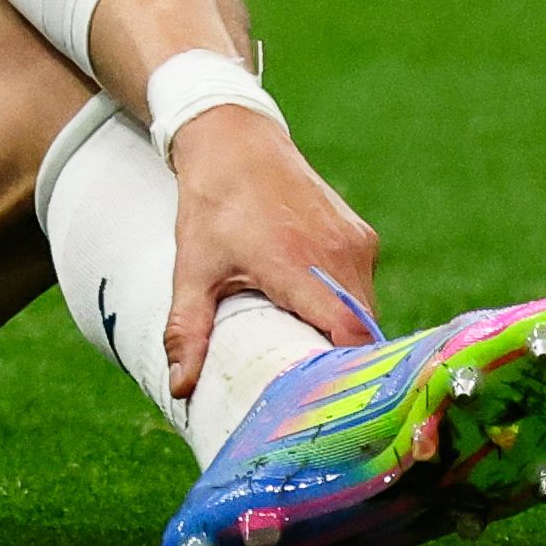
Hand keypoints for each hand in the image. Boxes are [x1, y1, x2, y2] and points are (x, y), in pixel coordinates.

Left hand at [163, 110, 381, 396]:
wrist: (234, 139)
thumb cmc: (211, 205)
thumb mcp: (192, 269)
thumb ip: (189, 330)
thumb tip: (180, 387)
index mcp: (300, 265)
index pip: (350, 336)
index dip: (348, 375)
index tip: (330, 405)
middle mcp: (339, 253)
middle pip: (361, 333)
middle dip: (342, 365)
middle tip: (312, 395)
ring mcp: (356, 242)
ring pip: (365, 311)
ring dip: (342, 335)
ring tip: (309, 356)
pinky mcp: (361, 235)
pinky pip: (363, 288)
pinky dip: (344, 308)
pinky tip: (312, 316)